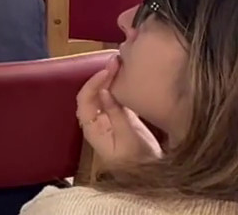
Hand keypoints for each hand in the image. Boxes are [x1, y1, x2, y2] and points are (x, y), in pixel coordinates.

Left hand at [77, 55, 161, 170]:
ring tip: (120, 65)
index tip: (107, 72)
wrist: (153, 174)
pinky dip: (119, 87)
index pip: (85, 100)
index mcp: (92, 128)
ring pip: (104, 94)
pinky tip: (127, 77)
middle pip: (93, 94)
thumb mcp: (128, 137)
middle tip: (115, 63)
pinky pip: (115, 99)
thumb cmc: (138, 160)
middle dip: (102, 77)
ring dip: (110, 80)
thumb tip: (104, 91)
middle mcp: (96, 121)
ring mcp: (108, 119)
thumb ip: (116, 114)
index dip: (93, 84)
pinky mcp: (121, 118)